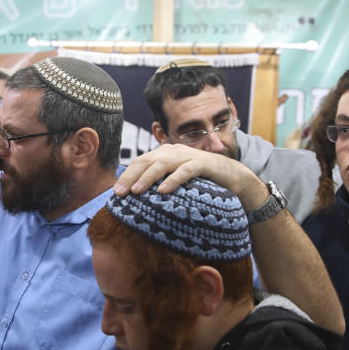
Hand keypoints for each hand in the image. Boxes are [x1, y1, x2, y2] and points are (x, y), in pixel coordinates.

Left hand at [113, 144, 265, 209]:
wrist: (233, 177)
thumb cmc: (201, 182)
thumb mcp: (176, 181)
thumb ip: (159, 183)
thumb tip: (136, 197)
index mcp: (165, 154)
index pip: (140, 162)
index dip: (127, 175)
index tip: (115, 192)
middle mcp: (174, 152)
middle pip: (147, 161)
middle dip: (131, 177)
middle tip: (120, 193)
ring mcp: (188, 156)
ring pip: (163, 164)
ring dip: (148, 177)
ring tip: (136, 191)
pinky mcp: (203, 164)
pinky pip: (186, 171)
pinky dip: (173, 180)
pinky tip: (163, 191)